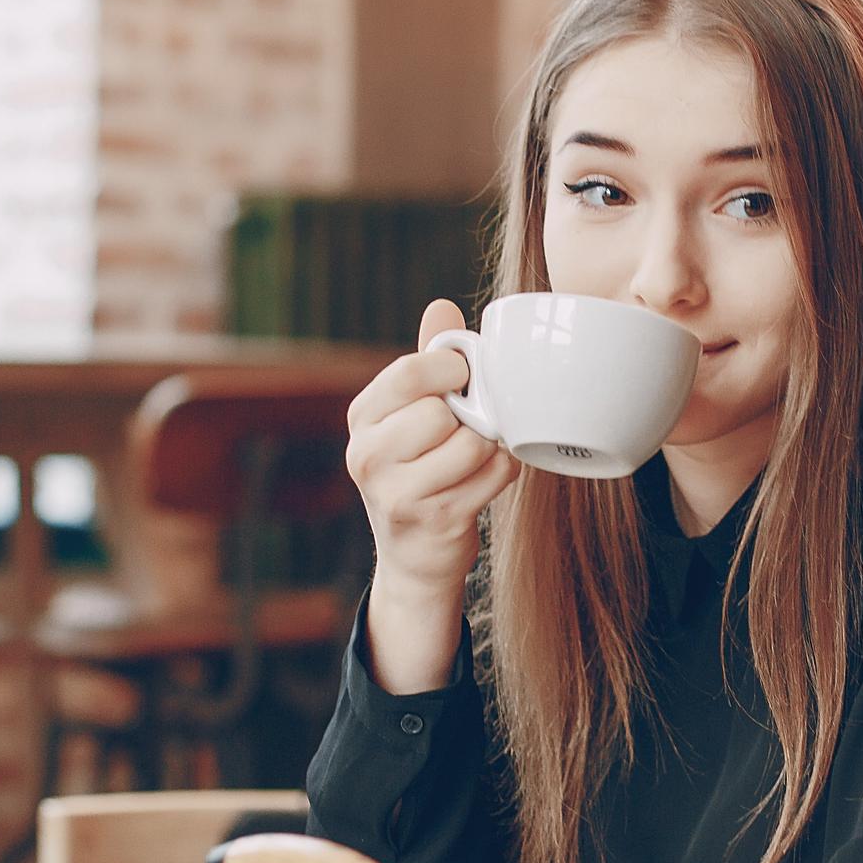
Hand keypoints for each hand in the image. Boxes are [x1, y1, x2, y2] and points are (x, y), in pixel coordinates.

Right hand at [346, 299, 520, 691]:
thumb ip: (426, 363)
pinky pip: (495, 474)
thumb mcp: (409, 416)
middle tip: (464, 427)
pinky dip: (502, 471)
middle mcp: (368, 457)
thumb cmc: (418, 470)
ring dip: (486, 445)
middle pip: (441, 411)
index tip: (461, 378)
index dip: (448, 369)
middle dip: (466, 416)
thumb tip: (441, 305)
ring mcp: (399, 494)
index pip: (407, 373)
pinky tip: (484, 479)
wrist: (413, 556)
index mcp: (361, 420)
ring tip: (474, 455)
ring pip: (471, 443)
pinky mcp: (437, 521)